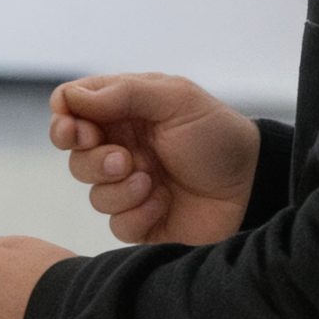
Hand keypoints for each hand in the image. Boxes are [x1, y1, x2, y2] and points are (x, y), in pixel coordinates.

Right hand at [48, 74, 257, 244]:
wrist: (252, 185)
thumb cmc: (217, 135)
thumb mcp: (176, 99)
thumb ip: (123, 93)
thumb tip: (69, 98)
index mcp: (124, 111)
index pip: (72, 109)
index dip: (65, 119)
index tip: (76, 129)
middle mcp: (122, 146)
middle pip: (75, 154)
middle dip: (93, 159)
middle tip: (123, 159)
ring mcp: (130, 185)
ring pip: (94, 192)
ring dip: (120, 188)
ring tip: (152, 180)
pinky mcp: (141, 220)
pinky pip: (117, 224)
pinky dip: (137, 214)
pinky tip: (163, 203)